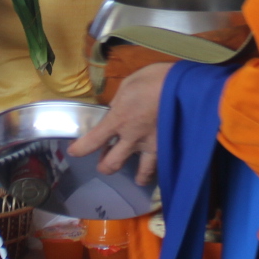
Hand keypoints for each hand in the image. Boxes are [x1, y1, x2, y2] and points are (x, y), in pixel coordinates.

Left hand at [69, 63, 166, 186]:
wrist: (184, 86)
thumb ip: (119, 102)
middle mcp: (132, 138)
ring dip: (138, 176)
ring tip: (139, 179)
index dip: (80, 150)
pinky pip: (161, 165)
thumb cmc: (153, 79)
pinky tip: (161, 170)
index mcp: (118, 120)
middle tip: (105, 165)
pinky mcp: (169, 147)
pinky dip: (159, 169)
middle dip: (105, 166)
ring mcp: (152, 146)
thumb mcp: (128, 85)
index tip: (74, 152)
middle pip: (112, 164)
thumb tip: (115, 110)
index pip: (92, 141)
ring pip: (142, 172)